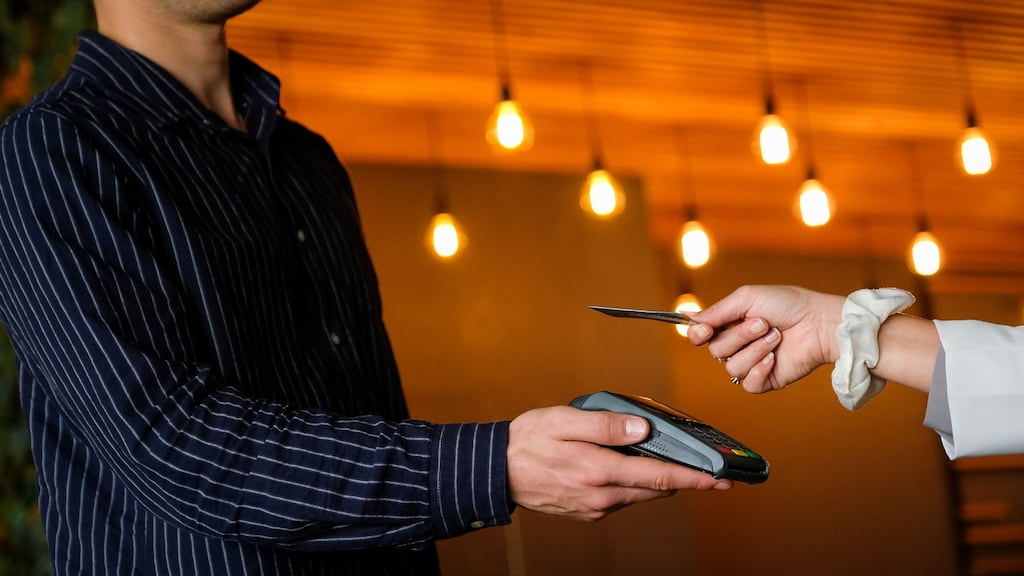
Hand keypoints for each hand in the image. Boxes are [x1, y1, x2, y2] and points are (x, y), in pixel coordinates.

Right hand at [507, 406, 730, 520]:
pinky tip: (627, 466)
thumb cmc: (527, 441)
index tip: (720, 481)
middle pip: (656, 489)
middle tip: (704, 469)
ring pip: (640, 494)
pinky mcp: (587, 511)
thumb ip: (605, 425)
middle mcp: (601, 495)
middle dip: (682, 479)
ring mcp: (595, 507)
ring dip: (655, 480)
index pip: (660, 477)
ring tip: (662, 460)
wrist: (496, 471)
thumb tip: (642, 429)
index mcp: (600, 470)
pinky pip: (621, 498)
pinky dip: (633, 484)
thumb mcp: (564, 421)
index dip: (695, 480)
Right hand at [688, 285, 843, 392]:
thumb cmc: (789, 304)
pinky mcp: (765, 380)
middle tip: (763, 324)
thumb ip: (715, 311)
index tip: (705, 329)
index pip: (699, 335)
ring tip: (776, 338)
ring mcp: (751, 363)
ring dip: (755, 350)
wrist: (819, 323)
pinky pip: (747, 384)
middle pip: (716, 350)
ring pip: (731, 367)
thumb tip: (689, 318)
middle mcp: (737, 344)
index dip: (698, 334)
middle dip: (740, 335)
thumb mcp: (746, 297)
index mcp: (729, 323)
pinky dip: (760, 370)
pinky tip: (774, 358)